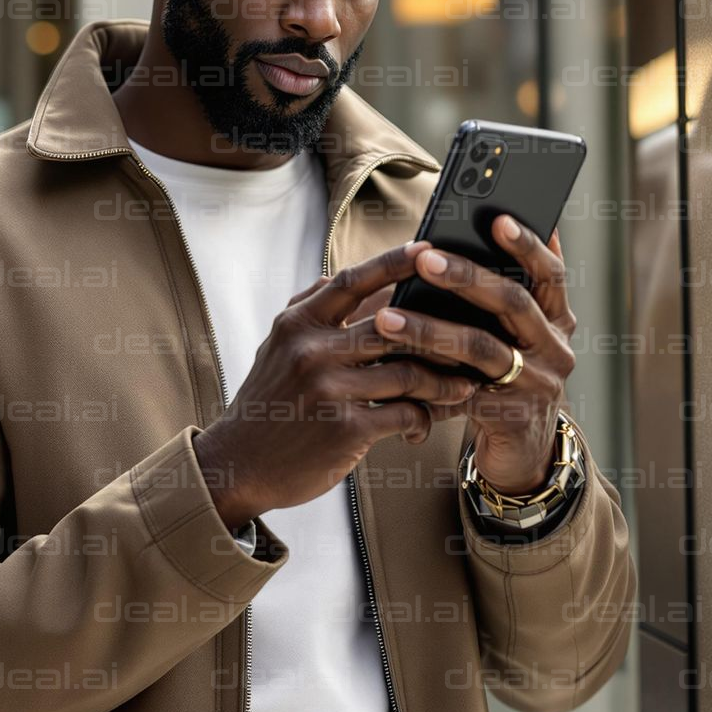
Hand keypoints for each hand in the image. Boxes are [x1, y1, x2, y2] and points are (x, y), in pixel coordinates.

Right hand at [192, 239, 478, 528]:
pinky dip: (423, 419)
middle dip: (440, 330)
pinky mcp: (344, 429)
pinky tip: (425, 425)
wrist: (238, 463)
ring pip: (408, 373)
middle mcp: (312, 350)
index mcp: (298, 323)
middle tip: (473, 332)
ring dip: (444, 382)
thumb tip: (342, 277)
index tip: (429, 248)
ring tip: (463, 386)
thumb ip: (311, 312)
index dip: (393, 262)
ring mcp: (328, 389)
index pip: (352, 281)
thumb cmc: (268, 401)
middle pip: (394, 326)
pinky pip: (404, 414)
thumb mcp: (279, 347)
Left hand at [373, 217, 576, 495]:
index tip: (498, 219)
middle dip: (467, 278)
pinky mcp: (512, 417)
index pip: (549, 272)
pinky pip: (465, 392)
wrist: (522, 447)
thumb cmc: (504, 371)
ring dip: (430, 331)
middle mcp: (555, 347)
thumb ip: (500, 291)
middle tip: (424, 260)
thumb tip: (472, 231)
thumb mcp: (511, 330)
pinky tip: (395, 369)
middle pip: (514, 302)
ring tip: (386, 318)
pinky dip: (429, 380)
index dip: (527, 245)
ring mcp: (538, 383)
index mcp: (556, 317)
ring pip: (482, 348)